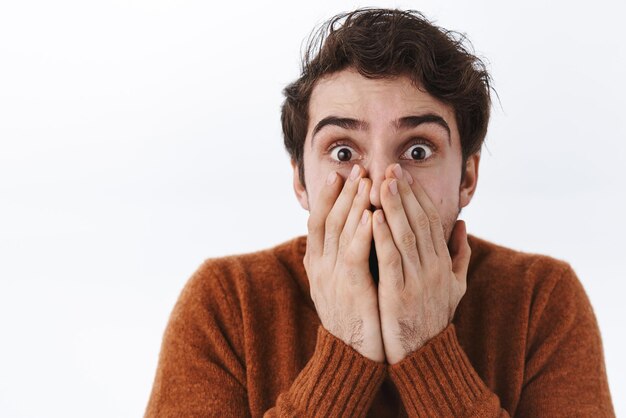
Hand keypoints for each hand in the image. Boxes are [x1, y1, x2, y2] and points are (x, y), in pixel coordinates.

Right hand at [305, 164, 384, 362]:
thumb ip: (347, 253)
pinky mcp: (349, 289)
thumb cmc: (355, 314)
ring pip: (340, 232)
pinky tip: (370, 215)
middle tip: (356, 168)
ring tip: (364, 181)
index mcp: (318, 262)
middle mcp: (320, 266)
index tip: (340, 173)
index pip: (320, 220)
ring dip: (353, 204)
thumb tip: (355, 229)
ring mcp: (331, 277)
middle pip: (329, 219)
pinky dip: (360, 233)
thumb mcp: (343, 281)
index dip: (329, 195)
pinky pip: (353, 255)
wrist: (352, 354)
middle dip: (342, 192)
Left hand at [373, 164, 470, 364]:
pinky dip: (382, 238)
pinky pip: (390, 261)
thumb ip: (460, 255)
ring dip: (392, 208)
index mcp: (443, 263)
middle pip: (418, 221)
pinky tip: (372, 218)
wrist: (426, 357)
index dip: (417, 195)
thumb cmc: (434, 319)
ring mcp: (417, 281)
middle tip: (390, 168)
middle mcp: (433, 268)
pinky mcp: (399, 296)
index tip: (404, 175)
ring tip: (381, 183)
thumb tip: (462, 225)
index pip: (431, 220)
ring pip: (405, 236)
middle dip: (404, 193)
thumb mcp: (455, 287)